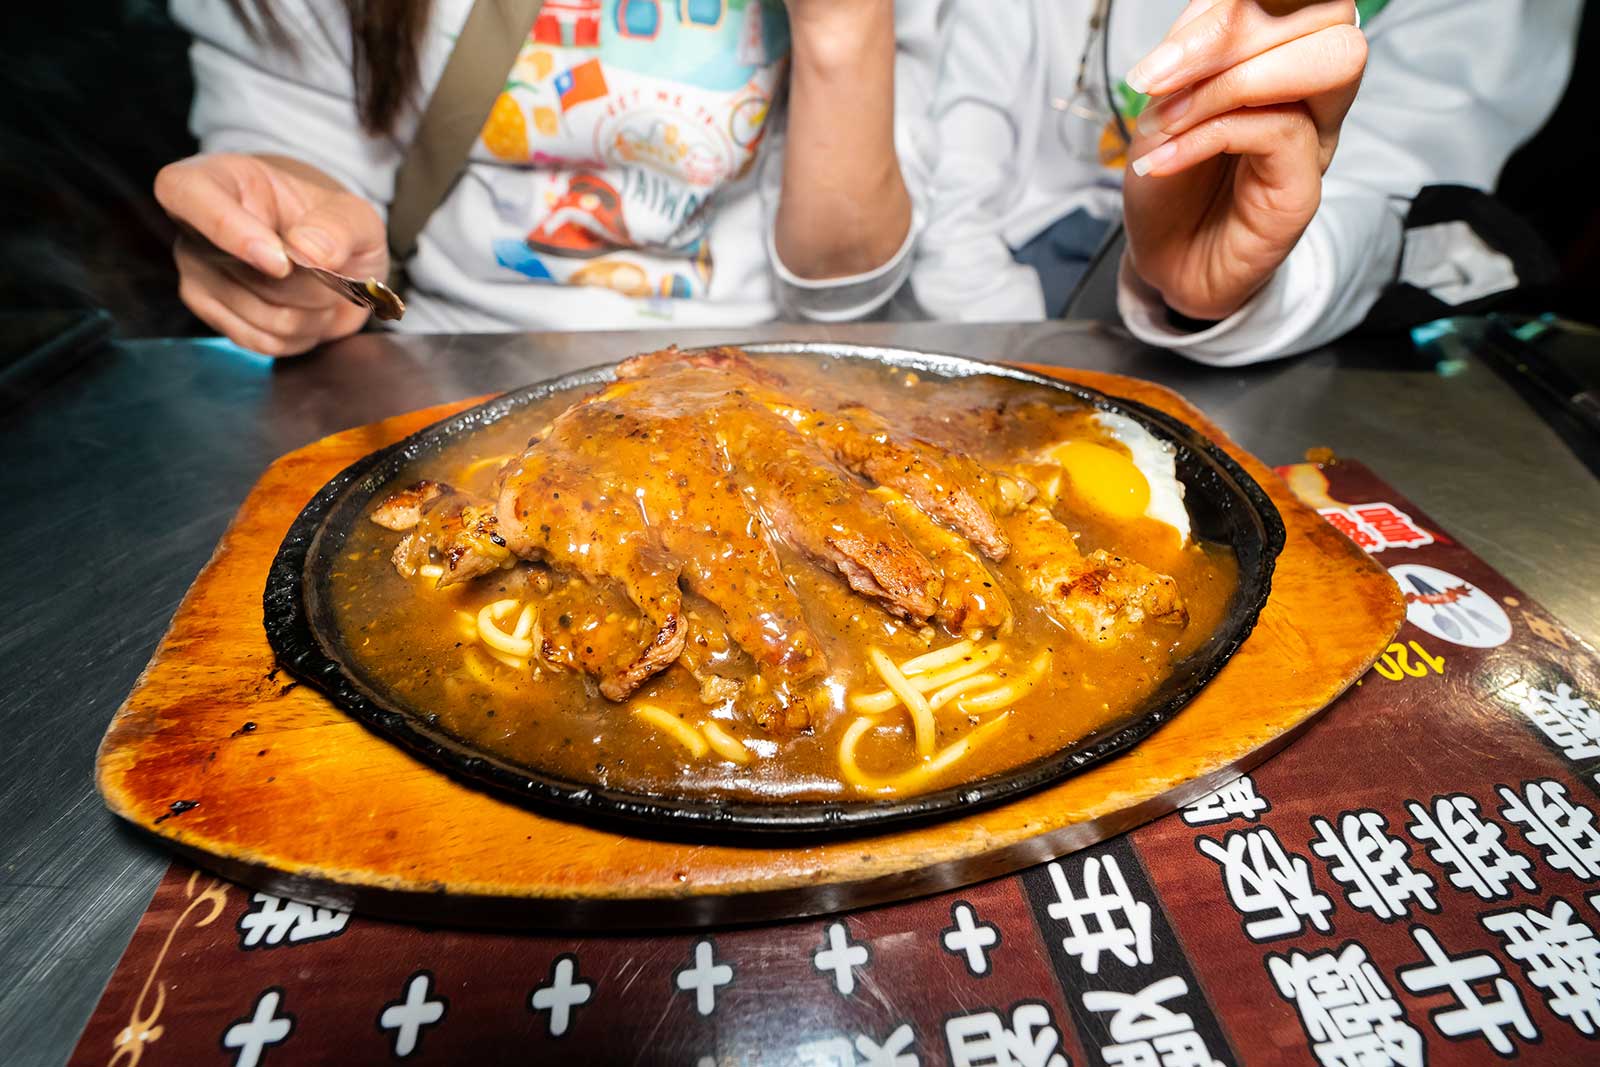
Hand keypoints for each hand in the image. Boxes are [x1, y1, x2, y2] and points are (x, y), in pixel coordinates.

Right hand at [154, 153, 387, 355]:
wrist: (329, 260)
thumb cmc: (330, 225)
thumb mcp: (353, 215)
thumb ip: (338, 227)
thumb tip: (309, 250)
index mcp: (217, 179)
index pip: (185, 193)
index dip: (230, 231)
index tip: (280, 262)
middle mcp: (195, 227)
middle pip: (249, 274)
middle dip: (308, 284)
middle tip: (330, 269)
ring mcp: (197, 274)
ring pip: (263, 316)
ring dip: (310, 312)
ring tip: (319, 288)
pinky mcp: (212, 315)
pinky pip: (262, 341)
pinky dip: (300, 335)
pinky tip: (305, 311)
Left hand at [1120, 1, 1365, 321]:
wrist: (1165, 264)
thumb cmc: (1168, 187)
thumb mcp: (1161, 108)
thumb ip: (1186, 60)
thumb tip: (1197, 34)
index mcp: (1275, 55)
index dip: (1228, 6)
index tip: (1160, 60)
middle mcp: (1309, 87)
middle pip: (1326, 11)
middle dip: (1232, 31)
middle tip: (1159, 80)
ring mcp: (1318, 132)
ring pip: (1328, 57)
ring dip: (1232, 78)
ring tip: (1169, 119)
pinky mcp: (1307, 182)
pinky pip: (1279, 128)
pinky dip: (1211, 133)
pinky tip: (1168, 157)